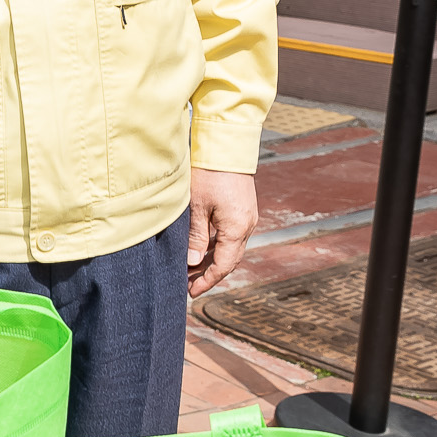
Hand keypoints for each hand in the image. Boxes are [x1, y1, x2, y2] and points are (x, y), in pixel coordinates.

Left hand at [187, 168, 256, 295]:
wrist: (226, 145)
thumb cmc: (208, 173)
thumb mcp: (197, 206)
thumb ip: (196, 236)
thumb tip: (193, 262)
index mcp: (237, 228)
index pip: (223, 265)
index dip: (207, 281)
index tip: (192, 292)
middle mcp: (246, 225)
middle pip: (229, 259)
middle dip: (209, 274)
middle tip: (189, 285)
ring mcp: (247, 217)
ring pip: (231, 248)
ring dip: (213, 260)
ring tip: (192, 269)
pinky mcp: (243, 209)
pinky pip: (232, 235)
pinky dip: (217, 246)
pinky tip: (202, 248)